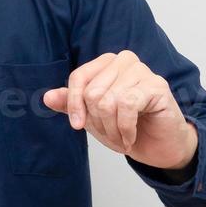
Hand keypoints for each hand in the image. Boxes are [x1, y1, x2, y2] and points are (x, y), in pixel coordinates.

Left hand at [42, 50, 196, 170]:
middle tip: (111, 134)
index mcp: (106, 62)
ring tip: (121, 137)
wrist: (158, 146)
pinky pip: (128, 105)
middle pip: (93, 93)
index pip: (79, 78)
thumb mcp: (92, 116)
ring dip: (112, 129)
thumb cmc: (127, 126)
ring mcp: (143, 71)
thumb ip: (71, 104)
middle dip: (98, 122)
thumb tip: (47, 97)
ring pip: (109, 101)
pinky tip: (131, 136)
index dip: (74, 105)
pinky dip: (125, 128)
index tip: (78, 125)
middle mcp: (124, 60)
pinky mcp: (157, 85)